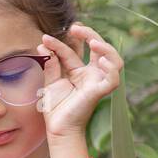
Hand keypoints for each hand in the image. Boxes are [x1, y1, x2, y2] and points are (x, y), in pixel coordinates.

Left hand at [34, 23, 122, 139]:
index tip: (45, 38)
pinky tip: (102, 61)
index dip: (59, 43)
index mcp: (79, 72)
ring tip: (92, 42)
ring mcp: (98, 82)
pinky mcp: (100, 92)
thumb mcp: (50, 83)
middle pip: (98, 48)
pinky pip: (114, 79)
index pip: (72, 51)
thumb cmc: (56, 110)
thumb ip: (50, 64)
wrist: (58, 129)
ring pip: (113, 60)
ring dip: (106, 47)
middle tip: (75, 28)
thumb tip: (43, 45)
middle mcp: (91, 74)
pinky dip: (112, 68)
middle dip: (89, 34)